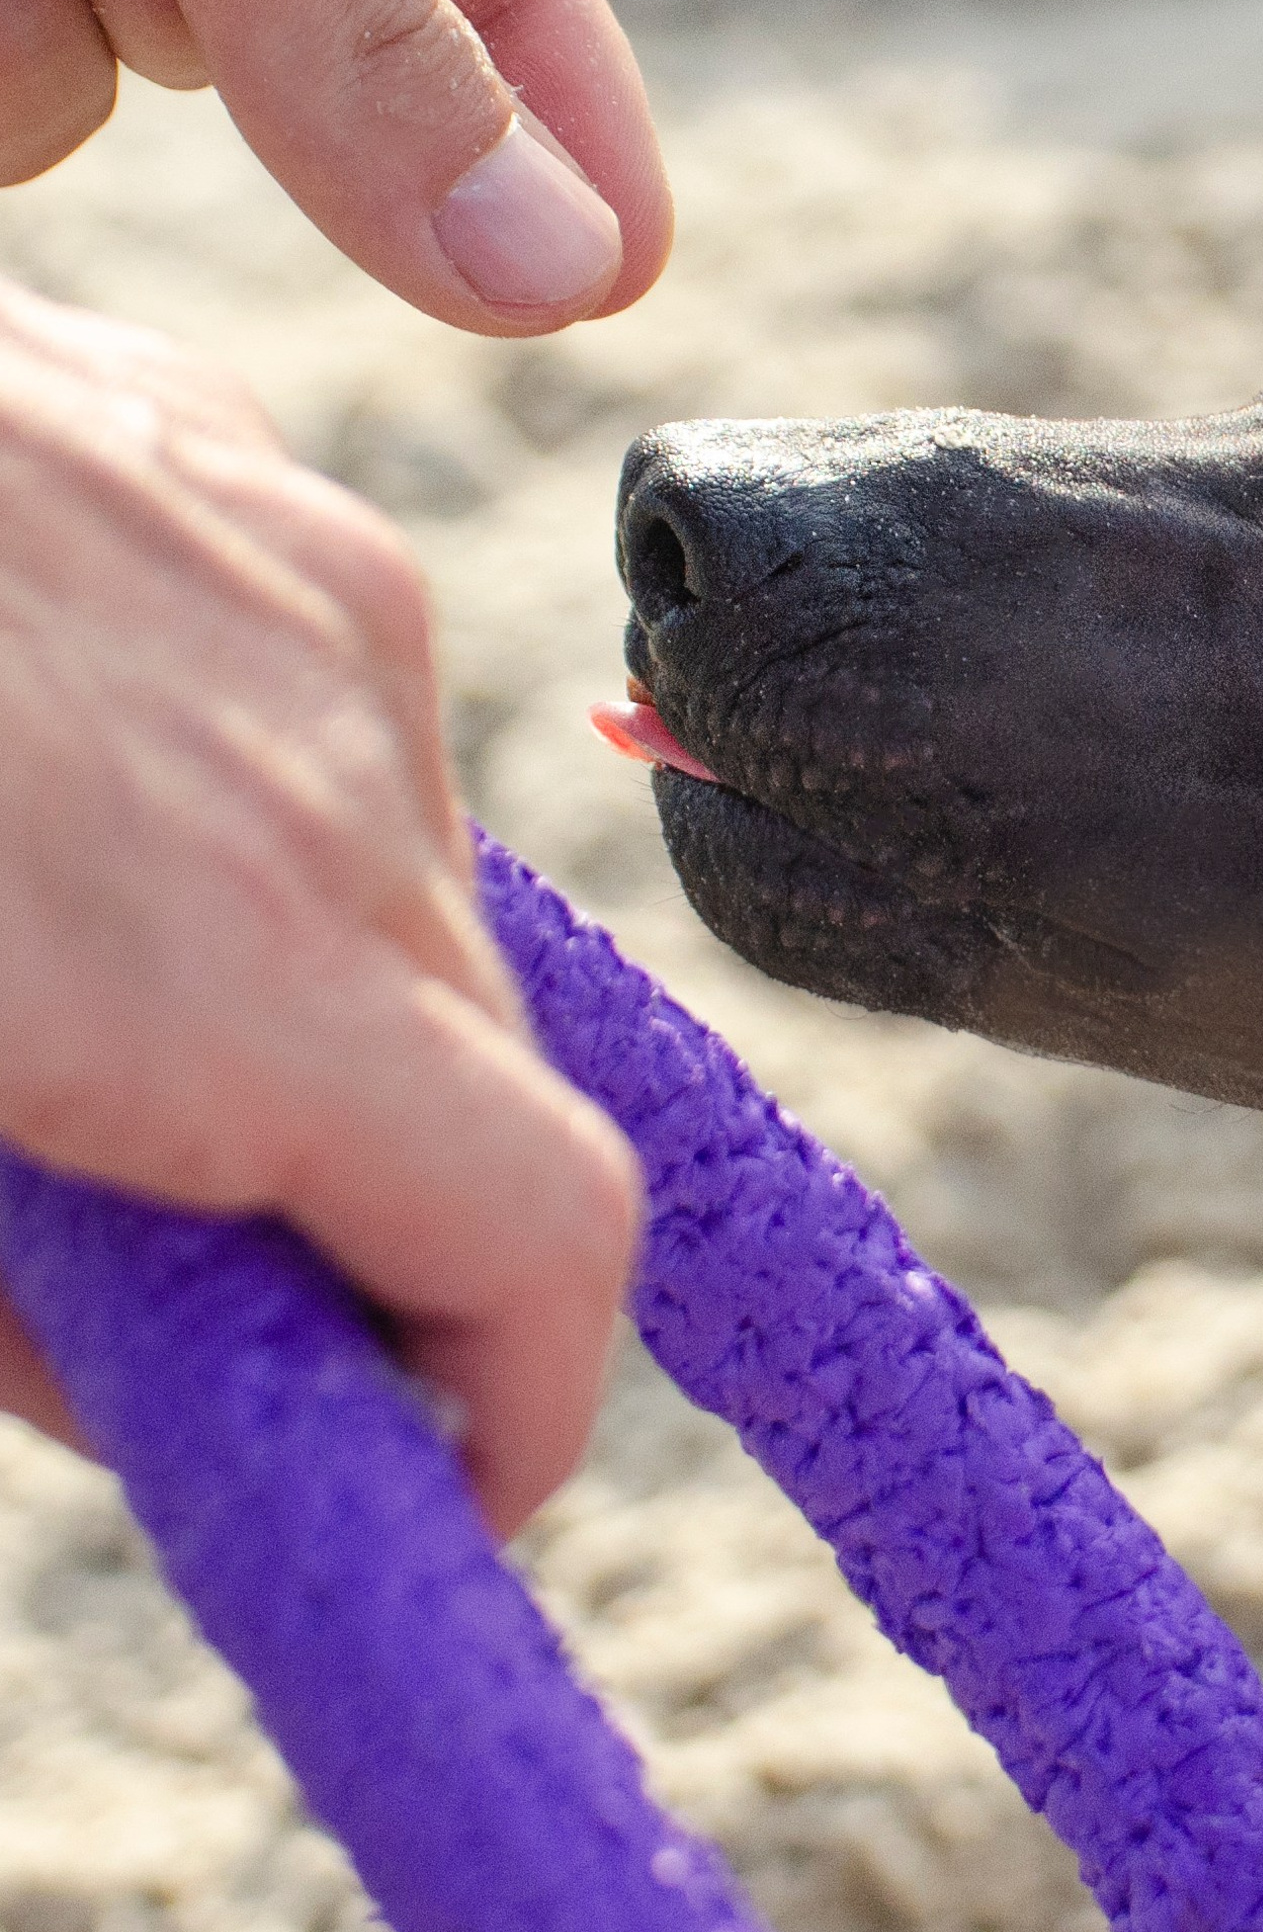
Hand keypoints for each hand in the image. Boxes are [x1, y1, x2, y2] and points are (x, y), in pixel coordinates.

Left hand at [0, 283, 641, 1536]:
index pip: (541, 1231)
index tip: (423, 1463)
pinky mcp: (239, 468)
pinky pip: (330, 714)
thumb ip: (14, 1318)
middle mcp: (329, 756)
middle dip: (370, 1197)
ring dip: (295, 992)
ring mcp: (300, 581)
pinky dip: (241, 815)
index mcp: (221, 960)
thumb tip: (174, 1367)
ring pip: (404, 888)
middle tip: (168, 1245)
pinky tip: (48, 783)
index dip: (511, 1397)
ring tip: (60, 963)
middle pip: (479, 1068)